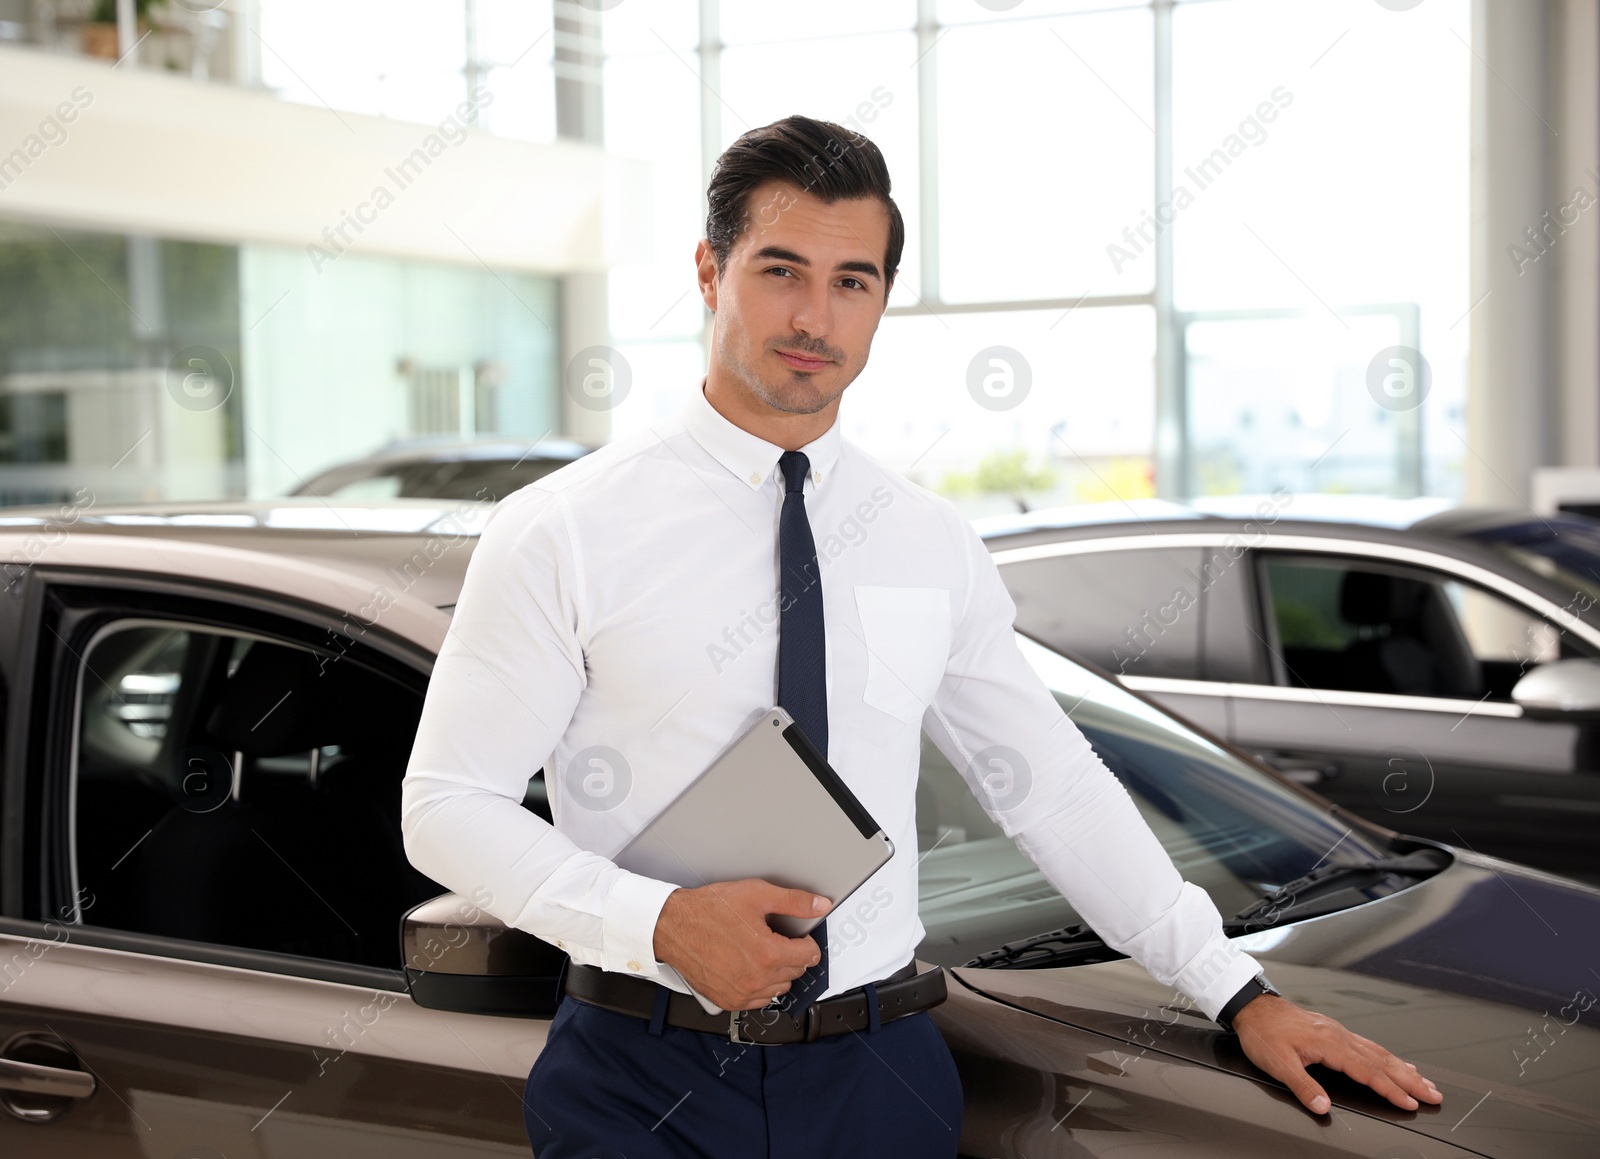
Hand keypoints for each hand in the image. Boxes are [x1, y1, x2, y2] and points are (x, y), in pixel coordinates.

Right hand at [650, 879, 831, 1010]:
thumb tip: (819, 905)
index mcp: (767, 954)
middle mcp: (756, 979)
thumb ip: (794, 901)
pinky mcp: (728, 1001)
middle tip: (774, 938)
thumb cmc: (709, 910)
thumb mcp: (756, 895)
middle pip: (795, 972)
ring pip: (779, 988)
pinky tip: (749, 967)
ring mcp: (742, 993)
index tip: (800, 937)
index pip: (809, 956)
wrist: (673, 926)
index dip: (807, 942)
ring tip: (760, 951)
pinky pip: (759, 1000)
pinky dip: (760, 986)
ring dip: (777, 972)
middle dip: (791, 955)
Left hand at [1233, 995, 1442, 1114]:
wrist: (1252, 1007)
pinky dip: (1388, 1056)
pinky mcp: (1333, 1031)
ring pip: (1379, 1052)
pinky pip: (1368, 1045)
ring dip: (1403, 1069)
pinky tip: (1395, 1062)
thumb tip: (1323, 1106)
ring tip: (1424, 1082)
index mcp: (1329, 1043)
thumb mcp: (1277, 1063)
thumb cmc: (1263, 1032)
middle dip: (1410, 1080)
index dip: (1391, 1090)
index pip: (1368, 1071)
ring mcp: (1338, 1032)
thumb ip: (1302, 1086)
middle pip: (1382, 1061)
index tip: (1412, 1104)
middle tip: (1434, 1095)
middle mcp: (1339, 1035)